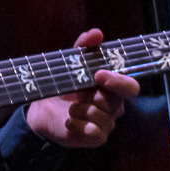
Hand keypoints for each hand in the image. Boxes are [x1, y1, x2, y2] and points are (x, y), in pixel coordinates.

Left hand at [26, 27, 139, 148]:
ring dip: (80, 110)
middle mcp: (114, 106)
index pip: (129, 87)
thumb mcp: (69, 64)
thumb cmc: (61, 85)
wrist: (40, 110)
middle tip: (76, 93)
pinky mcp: (95, 138)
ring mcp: (106, 123)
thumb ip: (83, 48)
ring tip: (70, 108)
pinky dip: (77, 125)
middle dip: (90, 96)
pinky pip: (94, 133)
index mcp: (112, 88)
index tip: (98, 75)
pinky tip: (68, 122)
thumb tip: (96, 32)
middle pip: (113, 102)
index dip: (118, 81)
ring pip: (101, 117)